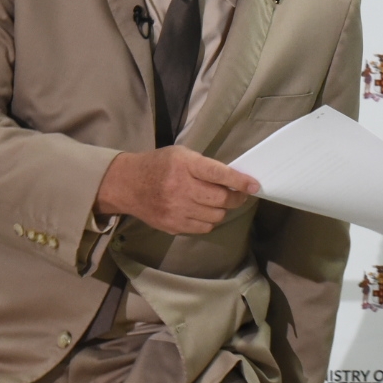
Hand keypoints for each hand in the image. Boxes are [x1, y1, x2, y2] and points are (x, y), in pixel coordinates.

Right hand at [95, 147, 259, 235]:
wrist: (127, 185)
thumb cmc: (159, 165)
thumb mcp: (181, 155)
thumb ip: (205, 166)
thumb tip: (233, 180)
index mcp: (184, 165)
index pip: (218, 174)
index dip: (240, 181)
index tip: (254, 185)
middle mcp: (180, 188)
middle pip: (221, 200)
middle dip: (236, 198)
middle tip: (239, 194)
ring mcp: (176, 210)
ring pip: (215, 216)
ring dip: (222, 209)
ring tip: (216, 201)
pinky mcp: (173, 226)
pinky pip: (203, 227)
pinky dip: (209, 220)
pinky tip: (202, 210)